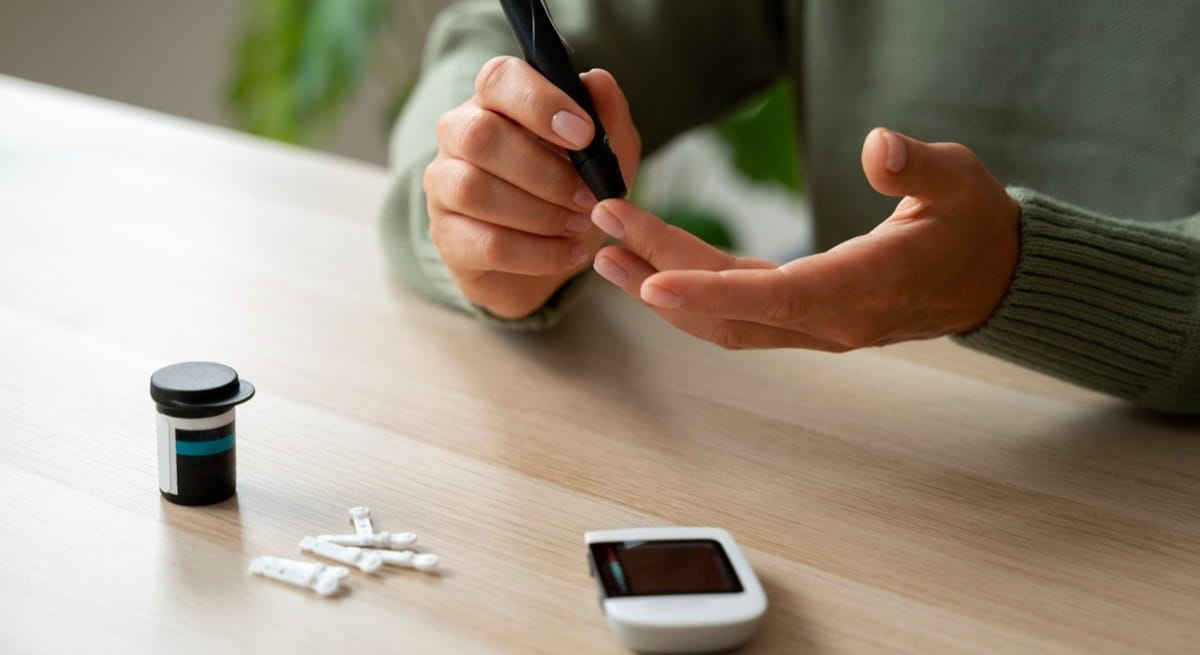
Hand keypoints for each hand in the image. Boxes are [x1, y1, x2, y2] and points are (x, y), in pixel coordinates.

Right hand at [424, 57, 639, 318]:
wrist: (551, 258)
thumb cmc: (572, 193)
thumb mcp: (605, 157)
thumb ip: (607, 118)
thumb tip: (598, 81)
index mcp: (496, 102)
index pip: (498, 79)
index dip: (540, 101)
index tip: (583, 133)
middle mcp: (459, 134)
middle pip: (480, 135)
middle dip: (545, 171)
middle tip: (589, 197)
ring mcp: (444, 186)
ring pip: (474, 190)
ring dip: (541, 213)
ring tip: (580, 225)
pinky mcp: (448, 238)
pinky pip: (487, 243)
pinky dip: (539, 252)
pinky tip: (570, 253)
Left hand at [589, 128, 1018, 349]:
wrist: (992, 277)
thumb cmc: (973, 224)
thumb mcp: (958, 181)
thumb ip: (917, 168)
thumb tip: (878, 145)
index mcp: (866, 289)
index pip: (776, 296)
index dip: (710, 292)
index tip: (651, 279)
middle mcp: (833, 321)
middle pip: (732, 309)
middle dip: (662, 275)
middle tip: (604, 231)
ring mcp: (816, 328)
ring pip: (727, 322)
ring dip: (665, 293)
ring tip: (609, 257)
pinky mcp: (806, 320)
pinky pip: (739, 316)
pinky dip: (693, 294)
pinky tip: (654, 269)